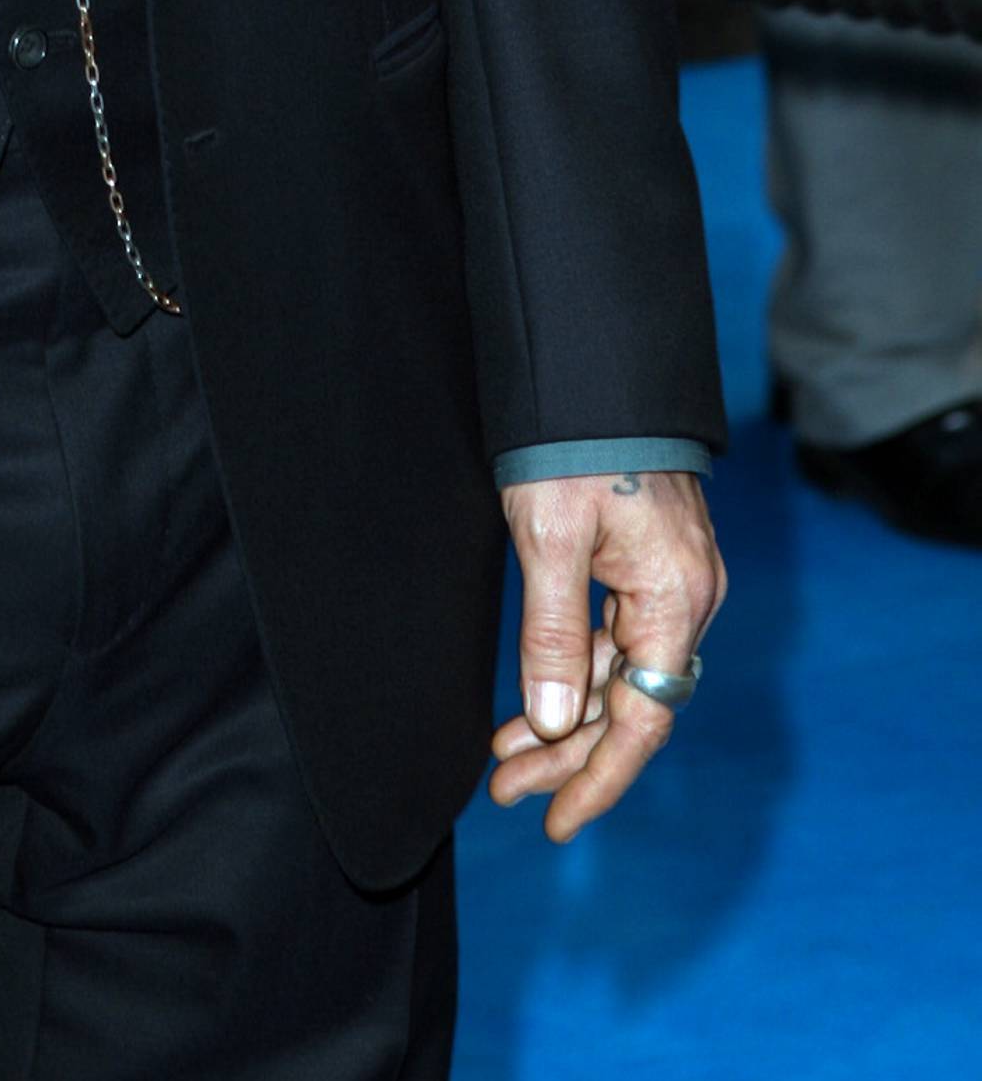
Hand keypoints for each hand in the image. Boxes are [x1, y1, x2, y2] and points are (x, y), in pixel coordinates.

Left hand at [491, 470, 725, 840]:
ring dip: (563, 714)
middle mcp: (686, 597)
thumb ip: (553, 633)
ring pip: (619, 672)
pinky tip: (535, 696)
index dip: (597, 776)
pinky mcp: (650, 560)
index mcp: (674, 598)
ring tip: (503, 753)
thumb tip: (549, 722)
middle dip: (566, 753)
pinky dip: (574, 669)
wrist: (593, 368)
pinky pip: (615, 636)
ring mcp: (671, 578)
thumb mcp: (549, 537)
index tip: (555, 821)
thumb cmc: (571, 445)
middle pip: (630, 703)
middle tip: (503, 788)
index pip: (642, 719)